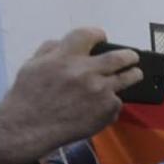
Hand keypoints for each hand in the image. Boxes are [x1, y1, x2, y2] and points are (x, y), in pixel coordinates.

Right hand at [0, 28, 141, 163]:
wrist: (28, 128)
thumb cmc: (28, 98)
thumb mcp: (32, 65)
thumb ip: (51, 50)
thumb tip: (66, 41)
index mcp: (65, 57)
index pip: (89, 35)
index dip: (98, 34)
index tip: (102, 38)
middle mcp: (85, 72)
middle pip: (120, 57)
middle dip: (130, 55)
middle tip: (132, 57)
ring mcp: (100, 91)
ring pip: (128, 78)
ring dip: (134, 74)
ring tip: (135, 74)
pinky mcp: (107, 109)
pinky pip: (117, 101)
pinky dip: (111, 102)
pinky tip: (102, 105)